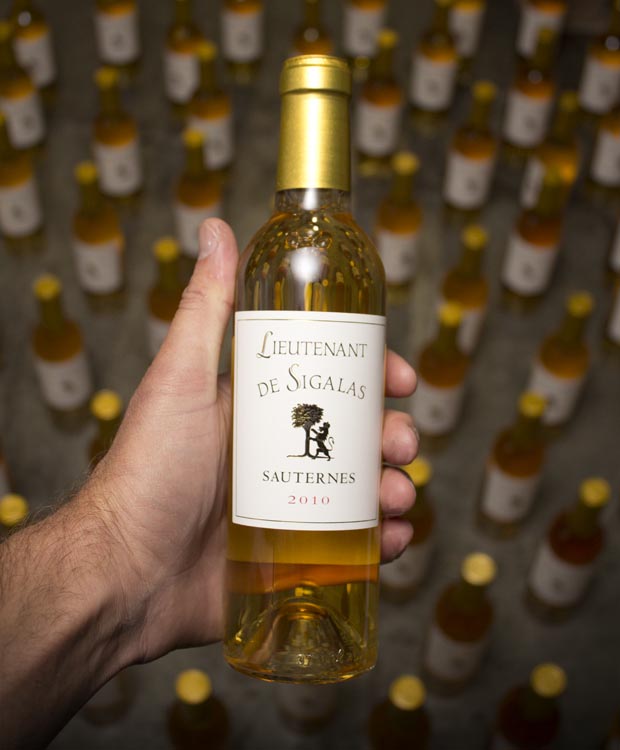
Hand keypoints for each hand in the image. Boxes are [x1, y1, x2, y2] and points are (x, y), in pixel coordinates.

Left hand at [95, 218, 418, 664]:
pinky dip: (383, 539)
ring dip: (395, 486)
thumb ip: (205, 309)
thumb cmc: (147, 471)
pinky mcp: (294, 552)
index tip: (401, 379)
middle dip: (393, 435)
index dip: (373, 375)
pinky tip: (391, 539)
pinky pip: (354, 541)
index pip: (331, 379)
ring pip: (363, 486)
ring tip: (396, 499)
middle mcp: (278, 451)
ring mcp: (289, 503)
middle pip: (358, 433)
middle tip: (401, 447)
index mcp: (259, 408)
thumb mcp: (181, 380)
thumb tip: (218, 227)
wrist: (126, 575)